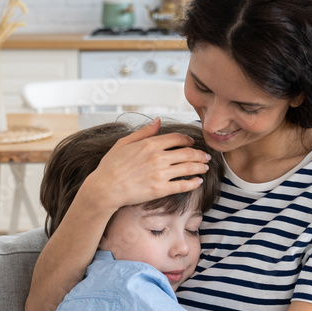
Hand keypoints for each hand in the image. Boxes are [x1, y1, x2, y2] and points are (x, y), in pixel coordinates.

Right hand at [82, 118, 211, 210]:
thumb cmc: (111, 166)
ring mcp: (160, 174)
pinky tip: (198, 181)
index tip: (192, 143)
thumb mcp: (124, 143)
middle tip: (206, 156)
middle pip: (187, 153)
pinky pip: (183, 185)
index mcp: (150, 144)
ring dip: (200, 167)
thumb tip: (158, 121)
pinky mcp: (160, 189)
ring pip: (188, 168)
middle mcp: (158, 157)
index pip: (177, 139)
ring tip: (205, 167)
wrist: (105, 188)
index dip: (188, 140)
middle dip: (200, 154)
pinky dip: (193, 183)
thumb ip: (143, 132)